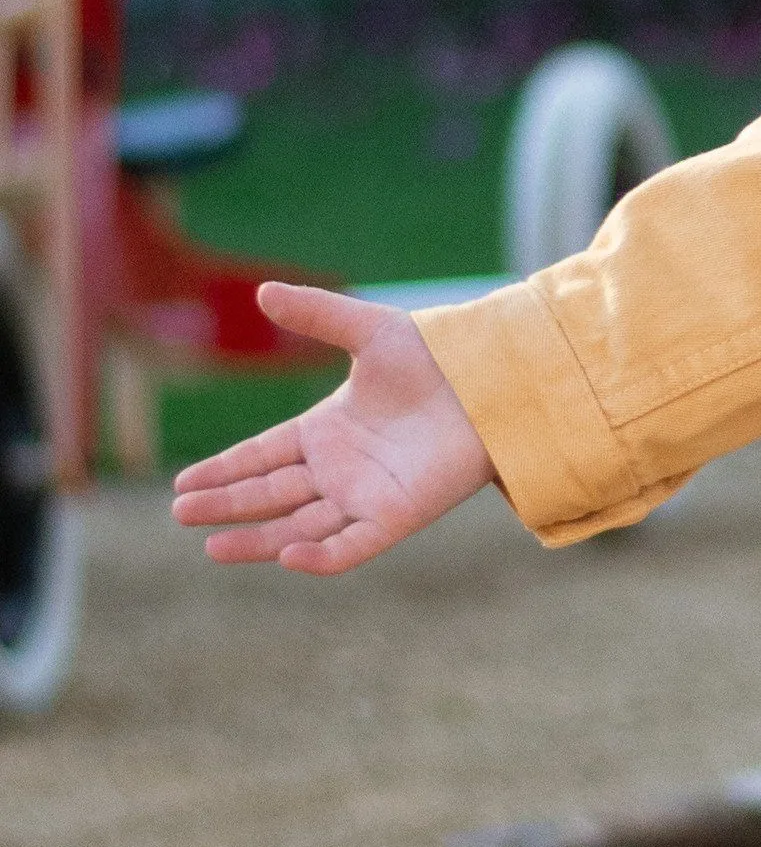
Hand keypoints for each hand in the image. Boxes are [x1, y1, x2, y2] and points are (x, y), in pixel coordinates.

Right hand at [169, 285, 498, 573]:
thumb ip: (318, 313)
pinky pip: (352, 545)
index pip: (261, 456)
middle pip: (270, 493)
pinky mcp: (397, 516)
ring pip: (299, 526)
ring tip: (211, 547)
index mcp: (326, 430)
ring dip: (257, 539)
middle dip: (226, 504)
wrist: (494, 383)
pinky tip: (286, 554)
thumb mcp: (369, 331)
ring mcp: (365, 495)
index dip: (224, 470)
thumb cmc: (437, 357)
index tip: (184, 483)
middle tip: (180, 512)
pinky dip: (321, 555)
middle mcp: (339, 468)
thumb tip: (262, 291)